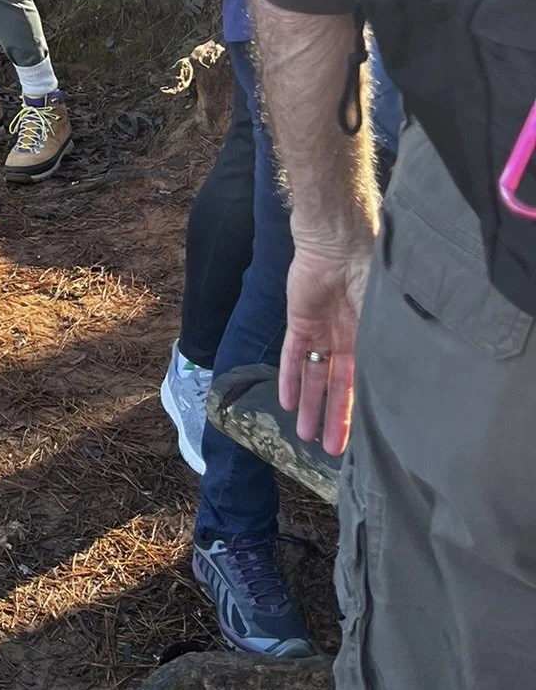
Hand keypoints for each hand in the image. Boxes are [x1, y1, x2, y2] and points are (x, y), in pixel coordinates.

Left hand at [278, 234, 374, 454]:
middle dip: (334, 417)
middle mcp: (347, 338)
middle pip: (338, 385)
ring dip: (310, 405)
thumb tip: (402, 382)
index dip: (364, 408)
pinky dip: (289, 378)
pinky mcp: (299, 320)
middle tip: (332, 449)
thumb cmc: (370, 271)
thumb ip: (385, 342)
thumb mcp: (383, 312)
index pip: (366, 381)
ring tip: (306, 436)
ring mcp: (322, 330)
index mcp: (372, 335)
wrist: (339, 240)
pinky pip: (293, 354)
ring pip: (314, 375)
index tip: (369, 436)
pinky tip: (287, 402)